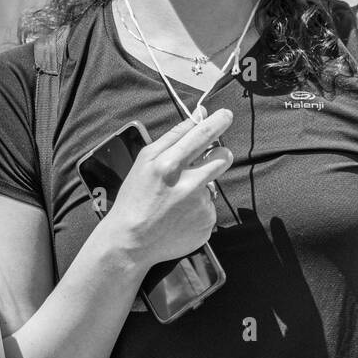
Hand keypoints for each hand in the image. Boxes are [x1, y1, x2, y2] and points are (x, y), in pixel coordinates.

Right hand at [101, 108, 233, 267]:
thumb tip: (200, 114)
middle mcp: (189, 185)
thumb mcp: (145, 161)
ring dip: (201, 187)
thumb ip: (175, 135)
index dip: (218, 122)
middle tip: (202, 163)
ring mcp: (200, 206)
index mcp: (169, 165)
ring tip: (177, 200)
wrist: (131, 242)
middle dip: (218, 155)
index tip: (226, 115)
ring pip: (213, 184)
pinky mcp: (207, 224)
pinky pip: (210, 207)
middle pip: (222, 158)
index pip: (203, 135)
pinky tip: (180, 215)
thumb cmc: (135, 198)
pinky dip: (198, 209)